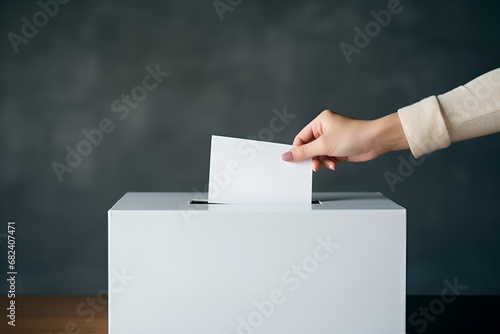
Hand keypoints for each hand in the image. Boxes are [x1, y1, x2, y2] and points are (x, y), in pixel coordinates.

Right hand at [281, 110, 408, 170]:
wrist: (375, 141)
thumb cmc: (354, 135)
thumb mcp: (324, 145)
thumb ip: (304, 152)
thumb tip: (288, 155)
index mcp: (320, 122)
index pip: (301, 137)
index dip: (297, 149)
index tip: (293, 160)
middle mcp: (326, 129)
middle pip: (309, 147)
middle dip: (312, 157)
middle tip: (313, 164)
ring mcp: (333, 140)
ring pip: (319, 154)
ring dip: (322, 161)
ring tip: (327, 164)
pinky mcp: (339, 149)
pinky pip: (328, 158)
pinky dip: (329, 163)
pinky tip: (334, 164)